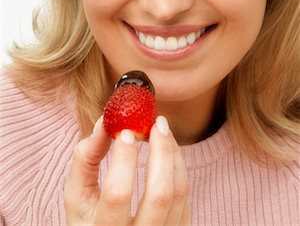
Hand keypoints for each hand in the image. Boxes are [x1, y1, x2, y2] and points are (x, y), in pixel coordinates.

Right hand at [64, 115, 190, 224]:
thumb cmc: (89, 217)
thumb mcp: (77, 196)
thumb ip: (85, 159)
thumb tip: (104, 122)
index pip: (117, 195)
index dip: (123, 160)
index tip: (126, 131)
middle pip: (159, 195)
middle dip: (161, 152)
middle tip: (157, 122)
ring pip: (178, 193)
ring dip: (173, 154)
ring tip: (161, 129)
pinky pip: (185, 197)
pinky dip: (178, 167)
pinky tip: (167, 149)